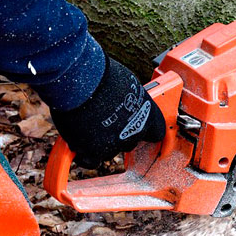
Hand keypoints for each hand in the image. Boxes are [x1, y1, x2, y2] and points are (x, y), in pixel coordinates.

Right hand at [50, 57, 165, 168]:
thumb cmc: (102, 74)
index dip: (147, 131)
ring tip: (86, 125)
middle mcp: (136, 132)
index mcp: (149, 115)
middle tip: (104, 121)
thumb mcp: (127, 84)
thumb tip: (124, 101)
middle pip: (130, 142)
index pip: (157, 132)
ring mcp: (116, 143)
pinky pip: (90, 160)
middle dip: (119, 135)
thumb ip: (130, 100)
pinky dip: (84, 154)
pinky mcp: (95, 151)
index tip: (142, 132)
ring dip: (99, 142)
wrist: (80, 78)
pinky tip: (78, 143)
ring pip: (109, 151)